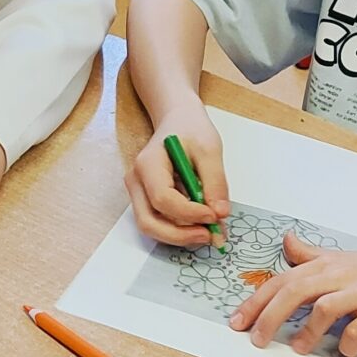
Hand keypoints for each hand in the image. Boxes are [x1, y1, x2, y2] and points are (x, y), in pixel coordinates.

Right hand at [125, 107, 228, 246]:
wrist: (177, 120)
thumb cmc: (191, 129)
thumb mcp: (210, 149)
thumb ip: (215, 182)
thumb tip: (220, 214)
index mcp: (148, 164)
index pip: (162, 199)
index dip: (189, 213)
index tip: (215, 215)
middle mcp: (136, 182)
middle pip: (149, 221)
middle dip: (180, 235)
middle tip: (210, 235)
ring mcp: (139, 193)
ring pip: (152, 227)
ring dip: (181, 236)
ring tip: (209, 230)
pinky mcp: (147, 200)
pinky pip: (160, 222)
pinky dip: (180, 229)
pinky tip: (201, 224)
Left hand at [230, 232, 356, 356]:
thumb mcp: (345, 259)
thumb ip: (312, 254)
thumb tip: (285, 241)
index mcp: (328, 266)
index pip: (282, 280)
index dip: (256, 301)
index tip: (237, 322)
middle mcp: (342, 276)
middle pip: (295, 292)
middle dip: (269, 317)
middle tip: (256, 340)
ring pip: (324, 308)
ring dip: (307, 332)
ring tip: (298, 349)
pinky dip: (348, 343)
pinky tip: (344, 351)